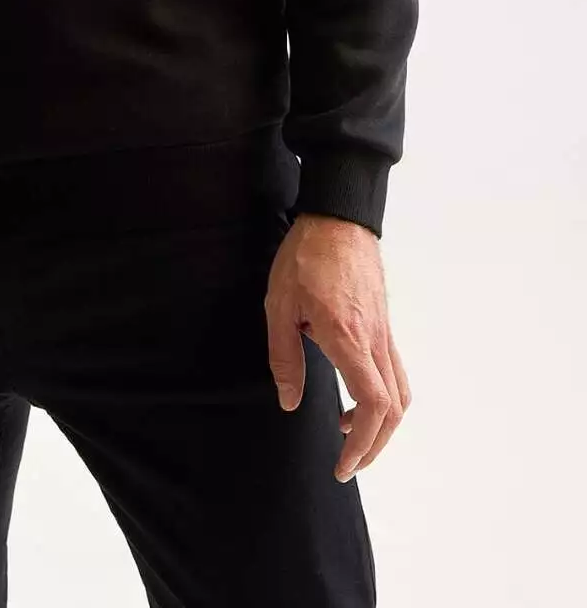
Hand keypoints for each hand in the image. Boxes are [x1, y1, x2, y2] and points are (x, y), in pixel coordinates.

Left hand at [264, 212, 410, 482]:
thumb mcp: (279, 306)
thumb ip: (285, 358)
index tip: (343, 463)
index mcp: (348, 338)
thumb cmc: (306, 257)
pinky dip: (384, 396)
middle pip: (394, 409)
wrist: (338, 216)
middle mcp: (375, 340)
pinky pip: (394, 370)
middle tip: (349, 462)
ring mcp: (384, 331)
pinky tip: (356, 393)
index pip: (373, 405)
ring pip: (400, 391)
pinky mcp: (383, 322)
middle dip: (375, 445)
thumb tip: (290, 402)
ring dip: (382, 423)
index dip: (363, 444)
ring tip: (351, 433)